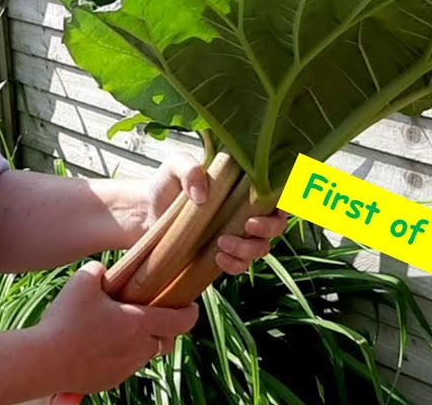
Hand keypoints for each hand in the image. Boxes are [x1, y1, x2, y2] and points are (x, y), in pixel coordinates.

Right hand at [37, 260, 198, 394]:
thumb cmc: (66, 319)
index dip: (191, 312)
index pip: (181, 321)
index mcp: (139, 323)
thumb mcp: (82, 281)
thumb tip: (103, 273)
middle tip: (150, 317)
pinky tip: (98, 346)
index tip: (191, 305)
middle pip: (166, 341)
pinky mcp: (109, 381)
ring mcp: (125, 368)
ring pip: (144, 355)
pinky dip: (119, 356)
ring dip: (139, 343)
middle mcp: (139, 348)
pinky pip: (123, 367)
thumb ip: (98, 272)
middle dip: (165, 330)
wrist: (45, 361)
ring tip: (117, 329)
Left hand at [143, 152, 290, 275]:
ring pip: (262, 247)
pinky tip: (218, 258)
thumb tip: (203, 194)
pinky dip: (236, 265)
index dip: (287, 199)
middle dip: (269, 228)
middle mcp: (245, 210)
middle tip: (248, 226)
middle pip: (278, 223)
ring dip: (249, 249)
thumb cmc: (165, 184)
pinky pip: (242, 265)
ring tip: (222, 243)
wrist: (145, 213)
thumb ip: (189, 169)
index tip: (273, 204)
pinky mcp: (223, 254)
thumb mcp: (174, 166)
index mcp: (243, 184)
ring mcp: (236, 234)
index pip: (278, 191)